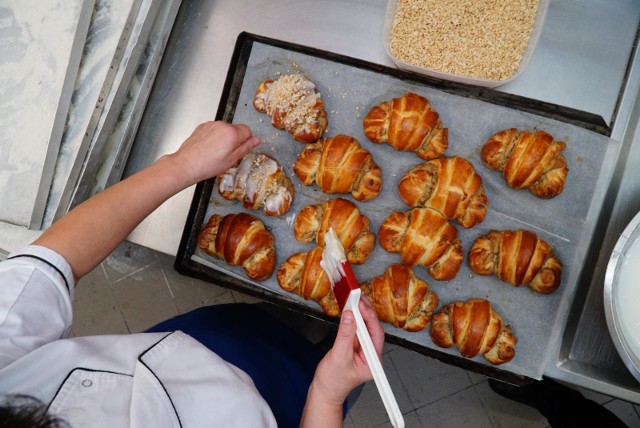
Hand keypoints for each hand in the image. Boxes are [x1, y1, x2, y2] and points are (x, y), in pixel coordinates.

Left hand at [167, 121, 261, 184]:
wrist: (187, 164)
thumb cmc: (208, 165)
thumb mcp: (232, 160)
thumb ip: (246, 147)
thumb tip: (256, 140)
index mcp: (232, 133)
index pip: (248, 130)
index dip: (246, 141)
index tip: (241, 149)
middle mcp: (222, 125)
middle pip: (236, 130)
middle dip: (234, 140)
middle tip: (227, 154)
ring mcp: (211, 125)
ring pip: (224, 130)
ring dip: (224, 138)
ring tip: (216, 153)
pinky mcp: (202, 127)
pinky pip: (214, 130)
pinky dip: (214, 137)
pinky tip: (209, 149)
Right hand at [308, 296, 384, 410]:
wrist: (324, 391)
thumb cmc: (333, 381)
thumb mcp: (339, 357)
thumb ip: (345, 335)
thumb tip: (349, 316)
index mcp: (373, 360)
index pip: (376, 334)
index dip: (369, 317)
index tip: (360, 304)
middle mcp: (372, 354)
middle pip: (372, 328)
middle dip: (365, 312)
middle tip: (357, 298)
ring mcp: (364, 350)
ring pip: (365, 327)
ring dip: (359, 313)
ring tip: (354, 300)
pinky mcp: (355, 346)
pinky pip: (356, 329)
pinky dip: (353, 319)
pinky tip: (349, 311)